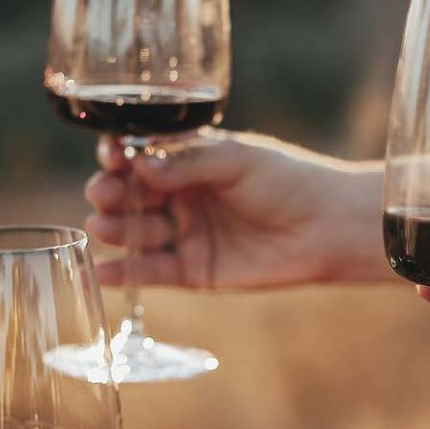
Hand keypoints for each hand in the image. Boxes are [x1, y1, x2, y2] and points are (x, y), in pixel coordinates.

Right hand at [85, 130, 389, 289]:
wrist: (325, 226)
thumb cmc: (286, 181)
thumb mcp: (236, 160)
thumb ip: (188, 162)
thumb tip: (139, 165)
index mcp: (187, 161)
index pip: (138, 156)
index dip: (119, 156)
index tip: (112, 156)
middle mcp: (178, 196)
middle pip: (128, 194)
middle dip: (110, 192)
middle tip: (106, 192)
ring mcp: (183, 233)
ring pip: (135, 231)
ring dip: (114, 228)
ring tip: (104, 225)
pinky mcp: (192, 271)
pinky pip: (151, 272)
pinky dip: (126, 272)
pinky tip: (105, 270)